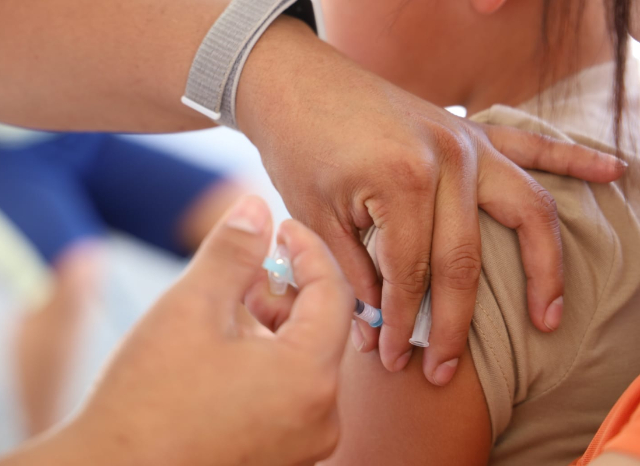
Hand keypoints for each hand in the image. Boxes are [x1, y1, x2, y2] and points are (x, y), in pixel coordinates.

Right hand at [0, 196, 352, 465]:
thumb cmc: (147, 398)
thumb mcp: (191, 307)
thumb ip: (232, 251)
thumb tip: (256, 207)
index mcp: (309, 378)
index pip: (334, 292)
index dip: (308, 250)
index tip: (281, 229)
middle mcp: (320, 417)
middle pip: (321, 328)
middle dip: (286, 289)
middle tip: (247, 271)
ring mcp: (303, 445)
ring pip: (304, 362)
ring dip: (274, 326)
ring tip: (227, 313)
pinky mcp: (281, 457)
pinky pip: (291, 394)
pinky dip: (269, 362)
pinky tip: (225, 353)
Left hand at [237, 18, 625, 384]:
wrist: (297, 79)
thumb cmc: (297, 144)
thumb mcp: (314, 215)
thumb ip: (353, 274)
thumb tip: (376, 329)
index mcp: (402, 180)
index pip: (410, 274)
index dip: (401, 323)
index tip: (393, 357)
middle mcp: (448, 159)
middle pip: (466, 259)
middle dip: (453, 324)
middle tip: (443, 370)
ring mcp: (467, 140)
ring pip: (526, 210)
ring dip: (542, 267)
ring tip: (547, 317)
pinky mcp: (471, 129)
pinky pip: (533, 146)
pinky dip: (575, 159)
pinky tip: (614, 174)